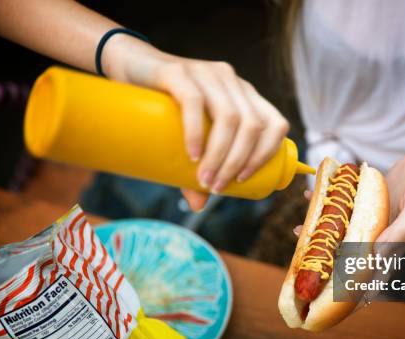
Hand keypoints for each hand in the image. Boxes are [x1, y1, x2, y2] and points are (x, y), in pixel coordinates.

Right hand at [103, 36, 288, 210]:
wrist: (128, 67)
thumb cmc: (165, 108)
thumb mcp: (187, 138)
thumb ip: (197, 166)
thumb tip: (199, 205)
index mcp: (244, 96)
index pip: (275, 124)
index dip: (267, 154)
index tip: (244, 180)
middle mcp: (231, 82)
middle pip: (252, 126)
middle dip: (238, 162)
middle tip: (216, 186)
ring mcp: (207, 73)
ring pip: (229, 117)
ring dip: (219, 155)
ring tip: (203, 178)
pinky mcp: (178, 71)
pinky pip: (194, 102)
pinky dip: (196, 132)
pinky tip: (192, 154)